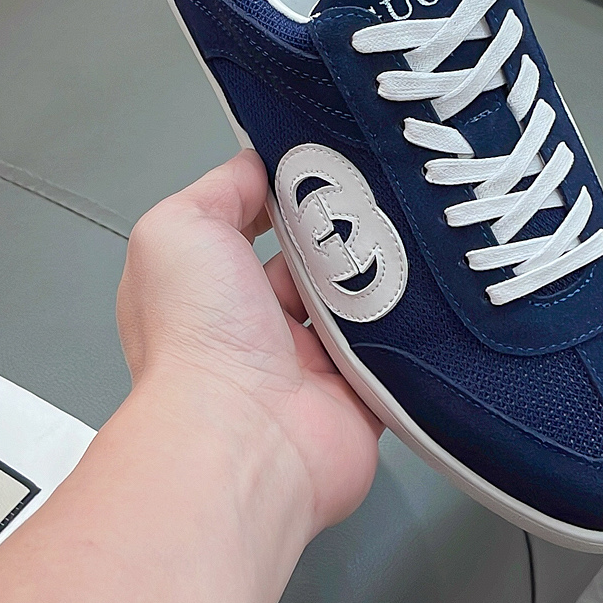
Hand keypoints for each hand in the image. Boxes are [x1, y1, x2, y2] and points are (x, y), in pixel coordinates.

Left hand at [117, 150, 381, 535]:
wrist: (244, 438)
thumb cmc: (195, 339)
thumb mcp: (179, 229)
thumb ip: (221, 188)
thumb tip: (259, 166)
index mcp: (209, 287)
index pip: (257, 224)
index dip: (290, 194)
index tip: (327, 164)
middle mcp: (256, 327)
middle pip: (318, 258)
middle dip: (344, 231)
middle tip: (377, 197)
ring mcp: (311, 365)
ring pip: (361, 298)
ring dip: (379, 271)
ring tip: (402, 235)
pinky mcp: (362, 394)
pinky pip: (397, 346)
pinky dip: (409, 322)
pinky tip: (423, 286)